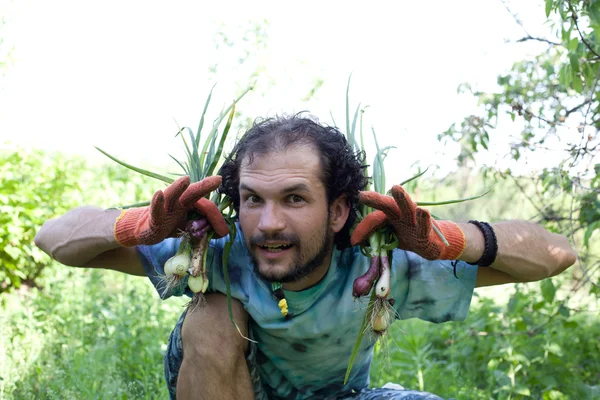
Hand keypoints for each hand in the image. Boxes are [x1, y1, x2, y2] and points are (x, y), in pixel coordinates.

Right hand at [114, 176, 225, 245]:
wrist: (145, 230)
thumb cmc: (169, 224)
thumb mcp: (189, 226)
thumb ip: (204, 226)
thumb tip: (223, 232)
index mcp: (189, 202)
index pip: (206, 207)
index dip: (216, 218)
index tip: (224, 232)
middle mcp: (177, 201)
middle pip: (192, 192)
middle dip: (205, 186)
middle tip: (218, 179)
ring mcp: (165, 208)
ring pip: (172, 196)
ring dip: (178, 187)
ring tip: (186, 179)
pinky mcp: (153, 218)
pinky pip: (155, 210)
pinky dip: (157, 202)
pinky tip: (158, 194)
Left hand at [350, 185, 465, 259]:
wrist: (432, 244)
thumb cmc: (408, 235)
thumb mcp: (390, 235)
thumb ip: (375, 233)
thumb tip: (353, 240)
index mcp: (391, 215)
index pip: (374, 219)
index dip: (363, 229)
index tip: (353, 241)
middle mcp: (402, 214)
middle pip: (388, 205)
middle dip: (376, 199)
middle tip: (363, 195)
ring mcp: (415, 221)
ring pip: (407, 208)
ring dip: (402, 199)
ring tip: (396, 188)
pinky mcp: (427, 233)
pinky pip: (424, 226)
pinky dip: (424, 219)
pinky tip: (424, 212)